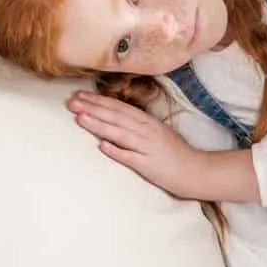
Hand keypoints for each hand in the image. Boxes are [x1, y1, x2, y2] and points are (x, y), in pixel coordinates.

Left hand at [68, 91, 214, 198]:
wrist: (195, 170)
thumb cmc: (172, 152)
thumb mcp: (154, 132)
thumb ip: (134, 125)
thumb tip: (111, 119)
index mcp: (147, 121)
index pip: (118, 107)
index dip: (98, 101)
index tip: (79, 95)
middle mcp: (146, 131)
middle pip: (116, 117)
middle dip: (92, 108)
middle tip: (72, 102)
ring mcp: (147, 147)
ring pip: (120, 133)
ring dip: (99, 125)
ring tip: (80, 118)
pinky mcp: (149, 165)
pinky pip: (131, 157)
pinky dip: (117, 151)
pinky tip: (102, 146)